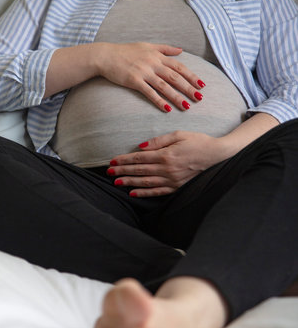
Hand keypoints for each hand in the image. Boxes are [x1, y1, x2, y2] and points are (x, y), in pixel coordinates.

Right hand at [97, 42, 204, 111]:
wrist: (106, 55)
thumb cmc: (125, 51)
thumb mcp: (147, 45)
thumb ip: (165, 48)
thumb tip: (181, 50)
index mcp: (157, 56)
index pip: (179, 66)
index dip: (191, 75)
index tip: (201, 84)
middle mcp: (153, 63)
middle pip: (175, 77)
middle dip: (188, 88)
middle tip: (199, 98)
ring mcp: (143, 72)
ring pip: (164, 86)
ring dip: (176, 97)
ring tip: (186, 106)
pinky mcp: (134, 81)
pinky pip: (149, 92)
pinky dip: (159, 101)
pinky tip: (167, 109)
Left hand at [107, 131, 227, 196]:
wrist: (218, 155)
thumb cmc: (198, 141)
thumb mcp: (178, 135)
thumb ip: (159, 141)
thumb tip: (141, 147)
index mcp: (166, 155)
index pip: (139, 158)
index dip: (124, 160)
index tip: (113, 160)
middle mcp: (167, 169)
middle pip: (139, 171)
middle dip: (122, 171)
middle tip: (108, 172)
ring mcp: (172, 180)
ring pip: (145, 182)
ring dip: (129, 182)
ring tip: (116, 182)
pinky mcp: (177, 187)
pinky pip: (157, 192)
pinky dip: (144, 193)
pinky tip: (133, 193)